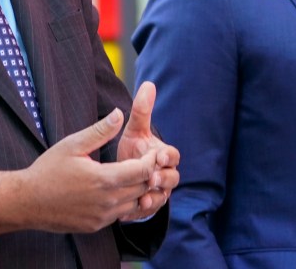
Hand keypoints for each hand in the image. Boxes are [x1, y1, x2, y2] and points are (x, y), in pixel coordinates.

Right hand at [0, 108, 158, 235]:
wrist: (27, 201)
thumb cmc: (48, 170)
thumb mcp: (72, 144)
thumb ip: (100, 131)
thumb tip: (119, 114)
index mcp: (104, 179)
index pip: (143, 170)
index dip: (151, 159)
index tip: (150, 150)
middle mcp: (107, 201)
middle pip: (143, 187)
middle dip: (147, 173)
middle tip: (145, 160)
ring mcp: (102, 217)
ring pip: (134, 203)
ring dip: (137, 189)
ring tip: (131, 173)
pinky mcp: (96, 226)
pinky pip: (120, 215)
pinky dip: (124, 202)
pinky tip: (115, 189)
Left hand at [117, 81, 179, 220]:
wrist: (122, 173)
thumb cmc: (133, 149)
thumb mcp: (135, 130)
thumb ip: (141, 110)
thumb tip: (148, 84)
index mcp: (164, 155)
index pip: (173, 155)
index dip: (168, 156)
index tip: (159, 155)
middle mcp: (165, 174)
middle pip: (173, 178)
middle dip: (163, 179)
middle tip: (152, 178)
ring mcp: (159, 192)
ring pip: (163, 197)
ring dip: (154, 198)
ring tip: (142, 198)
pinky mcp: (147, 207)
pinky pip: (149, 211)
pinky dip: (141, 211)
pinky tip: (130, 209)